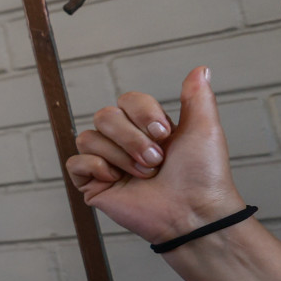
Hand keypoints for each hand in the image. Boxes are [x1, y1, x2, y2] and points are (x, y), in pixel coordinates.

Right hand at [67, 66, 242, 242]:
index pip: (127, 100)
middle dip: (132, 138)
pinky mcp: (93, 184)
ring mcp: (107, 163)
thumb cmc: (203, 175)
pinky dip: (95, 167)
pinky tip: (115, 179)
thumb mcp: (204, 128)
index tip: (165, 134)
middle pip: (105, 116)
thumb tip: (201, 68)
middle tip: (156, 160)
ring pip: (89, 136)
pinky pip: (75, 161)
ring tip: (143, 174)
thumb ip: (197, 97)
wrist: (193, 212)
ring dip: (120, 155)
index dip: (143, 113)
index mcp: (147, 128)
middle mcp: (125, 143)